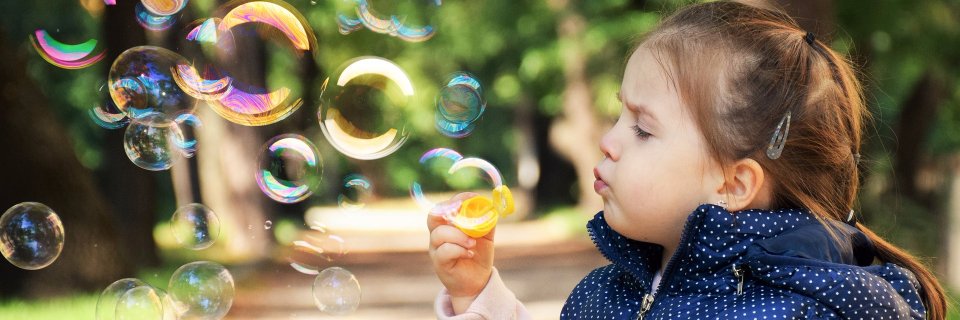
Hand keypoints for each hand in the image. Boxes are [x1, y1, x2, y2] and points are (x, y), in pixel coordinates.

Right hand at [428, 192, 495, 307]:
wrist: (477, 280)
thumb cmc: (478, 254)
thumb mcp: (486, 236)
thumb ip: (487, 221)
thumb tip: (491, 206)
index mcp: (448, 224)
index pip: (445, 206)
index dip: (456, 199)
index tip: (471, 198)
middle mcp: (438, 234)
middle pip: (433, 216)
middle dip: (448, 211)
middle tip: (463, 212)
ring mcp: (436, 249)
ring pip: (439, 234)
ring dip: (459, 235)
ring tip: (472, 243)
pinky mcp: (439, 263)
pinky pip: (444, 251)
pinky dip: (459, 250)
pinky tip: (469, 254)